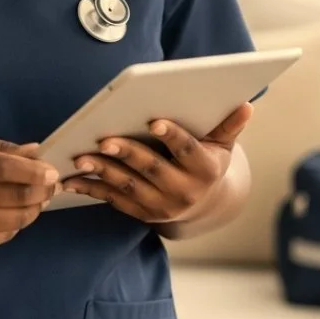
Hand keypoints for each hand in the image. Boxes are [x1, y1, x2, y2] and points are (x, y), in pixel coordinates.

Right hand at [0, 135, 59, 251]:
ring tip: (40, 199)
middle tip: (53, 185)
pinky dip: (17, 224)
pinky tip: (18, 212)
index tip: (52, 172)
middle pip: (12, 198)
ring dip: (34, 210)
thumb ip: (0, 149)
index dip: (32, 171)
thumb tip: (36, 152)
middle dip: (41, 192)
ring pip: (13, 221)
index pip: (2, 169)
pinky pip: (3, 236)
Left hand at [60, 103, 253, 223]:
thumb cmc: (210, 160)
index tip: (155, 121)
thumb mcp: (223, 145)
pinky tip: (73, 178)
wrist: (205, 204)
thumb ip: (229, 125)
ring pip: (129, 187)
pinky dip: (92, 188)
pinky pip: (114, 200)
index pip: (188, 150)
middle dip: (128, 153)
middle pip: (152, 170)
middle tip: (105, 139)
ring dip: (103, 171)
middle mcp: (184, 192)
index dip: (173, 136)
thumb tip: (246, 105)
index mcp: (205, 170)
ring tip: (81, 156)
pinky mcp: (142, 214)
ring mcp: (161, 206)